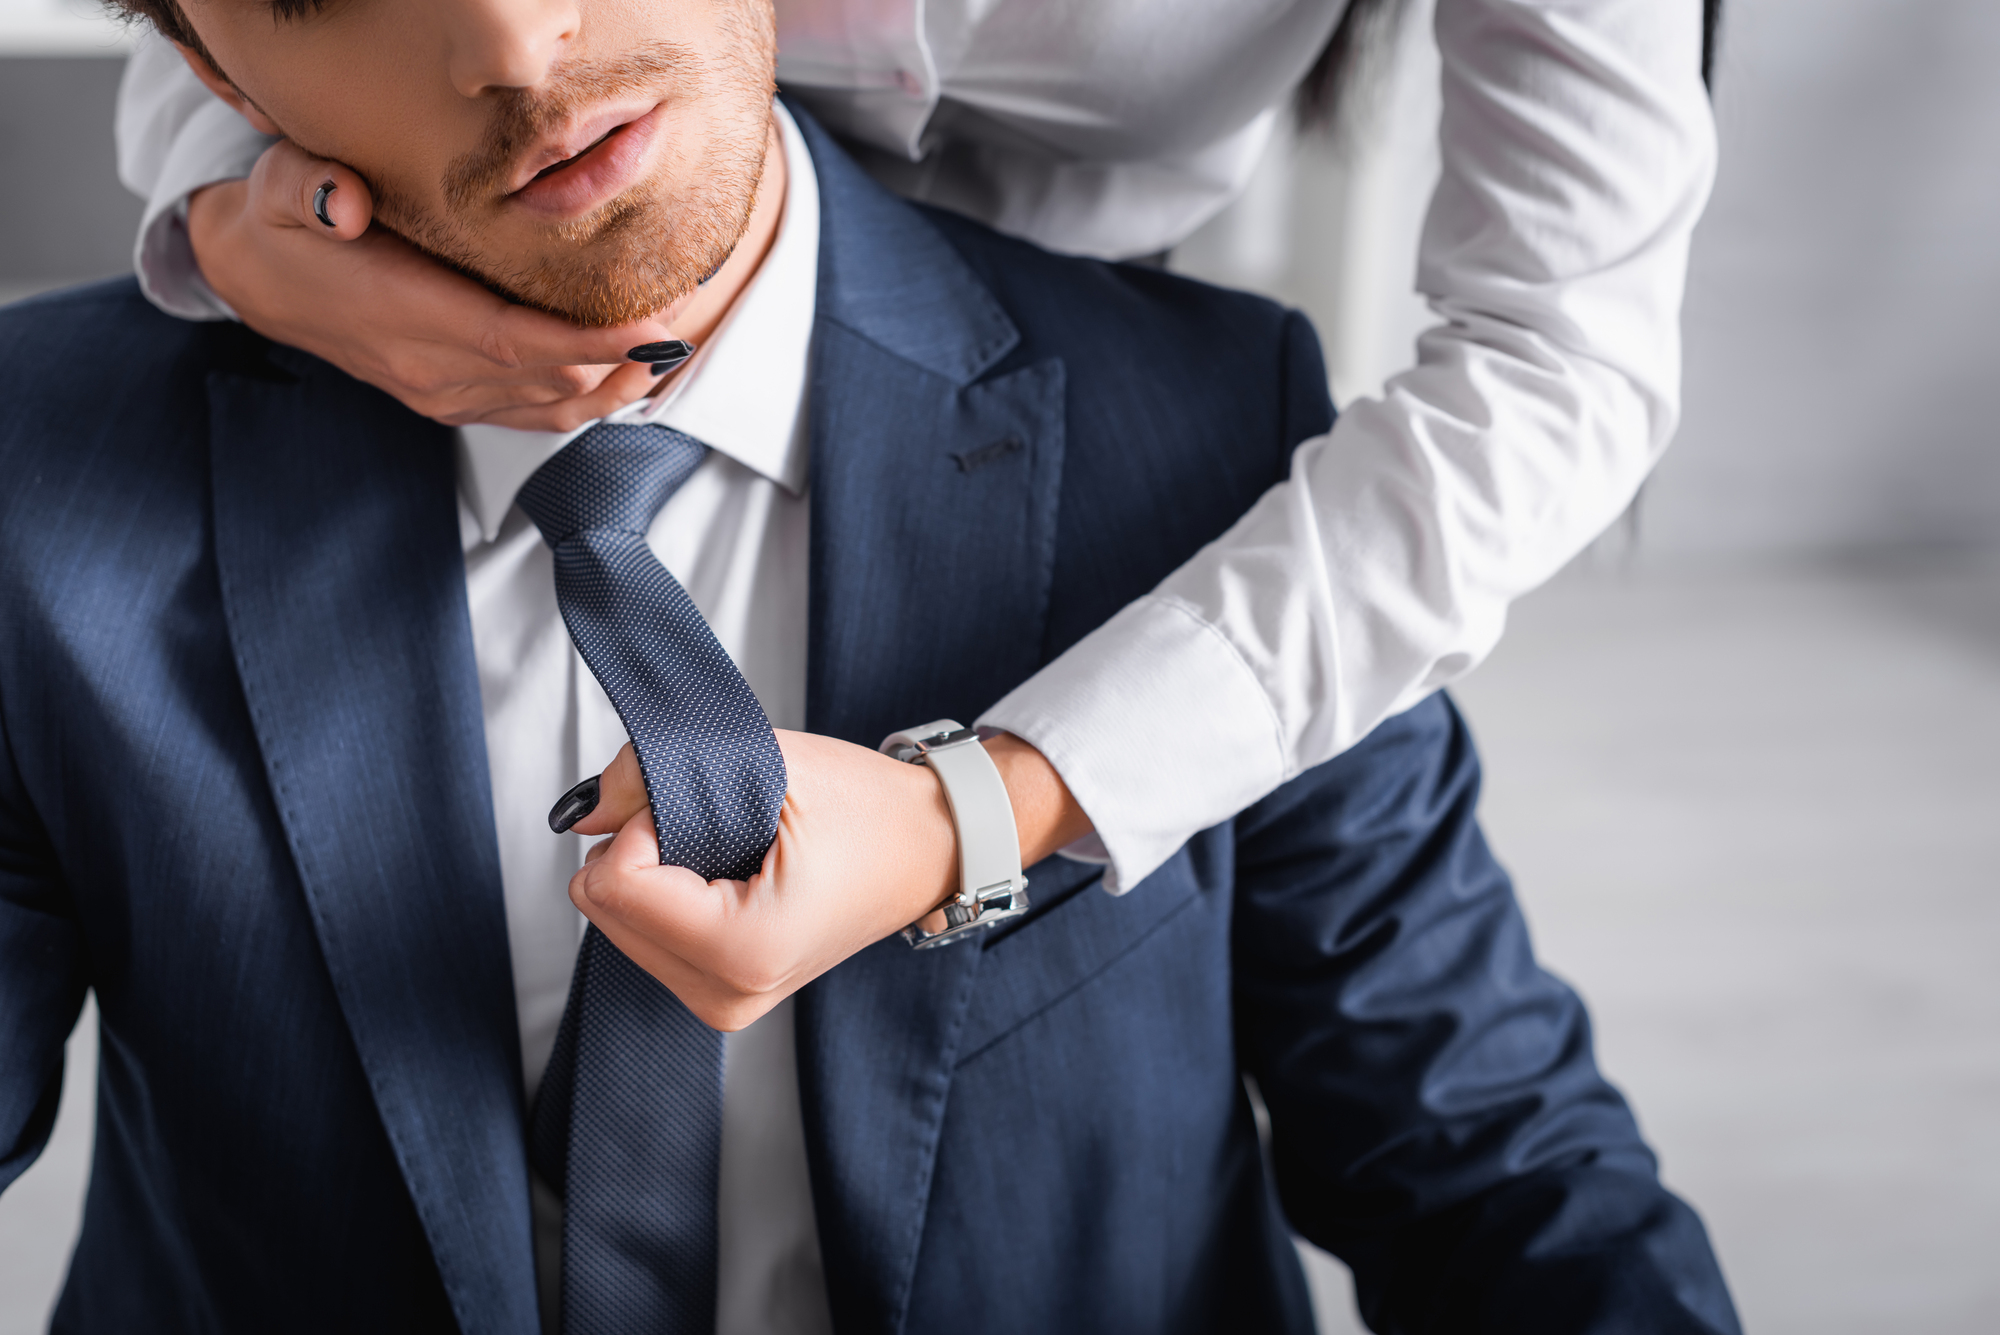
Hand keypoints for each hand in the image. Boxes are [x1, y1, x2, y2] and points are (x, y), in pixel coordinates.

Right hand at [184, 139, 679, 429]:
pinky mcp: (456, 403)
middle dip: (623, 356)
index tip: (651, 328)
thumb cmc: (288, 228)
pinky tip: (632, 376)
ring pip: (553, 406)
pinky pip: (537, 415)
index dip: (589, 341)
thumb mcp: (281, 187)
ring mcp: (446, 396)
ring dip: (618, 383)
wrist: (260, 281)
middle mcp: (431, 372)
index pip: (513, 341)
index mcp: (402, 318)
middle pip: (549, 379)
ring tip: (673, 348)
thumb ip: (309, 187)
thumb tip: (341, 200)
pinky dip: (591, 398)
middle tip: (683, 316)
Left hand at [568, 729, 1091, 1029]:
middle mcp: (728, 994)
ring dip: (656, 868)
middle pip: (603, 904)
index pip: (616, 882)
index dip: (647, 820)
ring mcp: (723, 1003)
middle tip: (723, 823)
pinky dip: (669, 891)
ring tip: (735, 848)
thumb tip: (583, 807)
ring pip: (614, 918)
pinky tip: (729, 873)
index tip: (709, 804)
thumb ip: (662, 776)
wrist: (930, 849)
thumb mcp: (769, 764)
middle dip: (645, 846)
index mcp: (746, 949)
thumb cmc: (872, 810)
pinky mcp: (719, 995)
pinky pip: (642, 933)